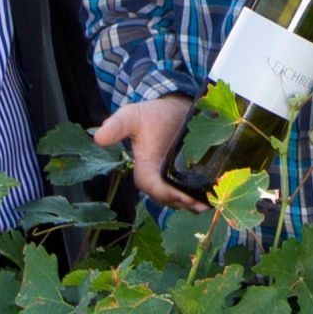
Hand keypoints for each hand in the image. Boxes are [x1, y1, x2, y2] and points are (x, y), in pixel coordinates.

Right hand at [94, 96, 205, 210]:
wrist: (174, 109)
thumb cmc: (150, 114)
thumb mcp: (131, 116)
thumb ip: (117, 126)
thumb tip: (98, 137)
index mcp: (144, 168)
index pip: (150, 185)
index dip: (163, 192)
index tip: (179, 195)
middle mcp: (159, 178)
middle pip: (168, 197)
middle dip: (182, 202)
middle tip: (199, 204)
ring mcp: (175, 179)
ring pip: (181, 198)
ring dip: (193, 204)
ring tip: (208, 204)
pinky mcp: (189, 176)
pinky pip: (193, 191)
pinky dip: (202, 196)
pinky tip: (214, 196)